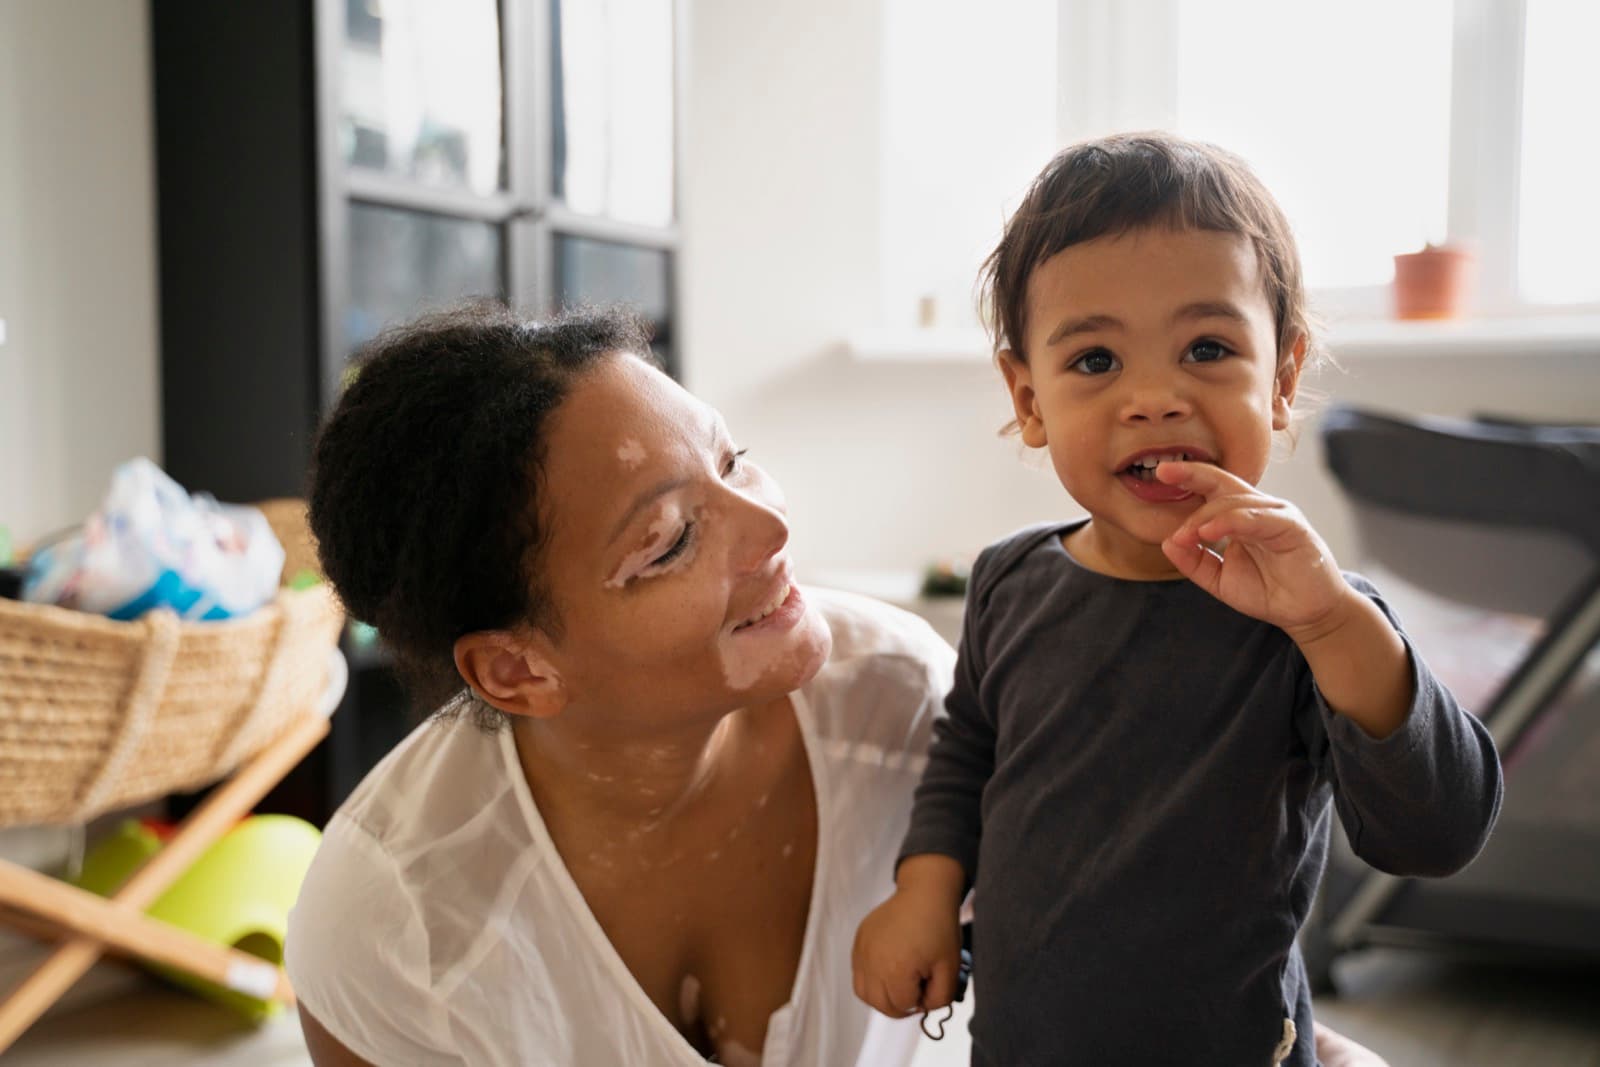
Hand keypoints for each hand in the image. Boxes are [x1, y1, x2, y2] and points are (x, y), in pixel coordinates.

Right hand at [851, 888, 962, 1018]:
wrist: (924, 893)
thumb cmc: (939, 928)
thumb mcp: (950, 968)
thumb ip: (939, 998)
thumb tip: (922, 1006)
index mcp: (896, 970)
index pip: (902, 1006)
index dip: (919, 1002)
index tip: (928, 986)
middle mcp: (873, 963)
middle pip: (880, 1004)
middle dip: (899, 1005)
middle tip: (915, 992)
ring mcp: (862, 951)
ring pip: (864, 993)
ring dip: (881, 996)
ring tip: (899, 983)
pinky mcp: (858, 941)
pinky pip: (858, 973)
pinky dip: (871, 979)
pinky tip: (888, 968)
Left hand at [1156, 461, 1352, 638]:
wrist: (1306, 613)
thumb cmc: (1267, 590)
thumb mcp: (1220, 579)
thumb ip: (1194, 562)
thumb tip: (1168, 542)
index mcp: (1240, 515)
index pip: (1212, 487)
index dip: (1188, 475)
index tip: (1160, 471)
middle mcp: (1258, 509)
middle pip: (1222, 482)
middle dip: (1193, 474)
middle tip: (1163, 474)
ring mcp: (1277, 515)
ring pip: (1236, 502)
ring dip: (1206, 516)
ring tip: (1186, 535)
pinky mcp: (1293, 528)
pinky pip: (1260, 518)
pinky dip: (1233, 522)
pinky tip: (1209, 533)